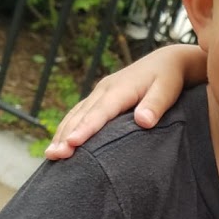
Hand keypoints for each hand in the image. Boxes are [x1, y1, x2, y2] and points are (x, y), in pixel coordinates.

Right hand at [45, 45, 207, 158]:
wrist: (165, 62)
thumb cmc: (168, 79)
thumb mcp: (167, 90)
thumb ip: (156, 105)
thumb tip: (143, 121)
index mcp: (120, 89)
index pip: (100, 112)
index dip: (86, 128)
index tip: (72, 143)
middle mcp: (104, 90)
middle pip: (81, 115)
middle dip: (66, 135)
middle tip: (54, 156)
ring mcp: (99, 93)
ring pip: (75, 114)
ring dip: (61, 133)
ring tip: (51, 155)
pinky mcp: (99, 98)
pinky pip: (79, 113)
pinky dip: (67, 128)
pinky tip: (60, 143)